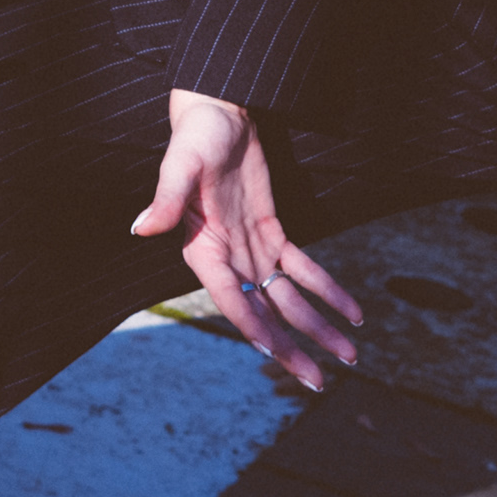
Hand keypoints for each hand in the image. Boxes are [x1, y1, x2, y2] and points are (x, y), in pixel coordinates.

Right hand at [130, 88, 360, 389]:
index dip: (252, 325)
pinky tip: (353, 313)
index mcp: (202, 251)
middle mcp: (227, 260)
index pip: (230, 297)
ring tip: (348, 356)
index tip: (275, 351)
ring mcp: (251, 251)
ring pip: (288, 301)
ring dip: (318, 328)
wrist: (218, 113)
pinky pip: (303, 270)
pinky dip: (328, 290)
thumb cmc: (195, 136)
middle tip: (319, 383)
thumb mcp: (180, 163)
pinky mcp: (271, 235)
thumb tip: (142, 227)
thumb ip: (167, 197)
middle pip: (263, 313)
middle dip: (291, 348)